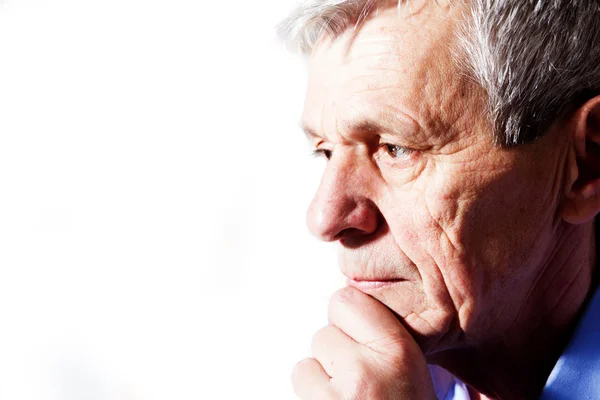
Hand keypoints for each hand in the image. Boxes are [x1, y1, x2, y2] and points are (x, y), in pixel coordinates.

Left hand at [292, 286, 435, 398]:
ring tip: (348, 399)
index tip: (358, 334)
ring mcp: (336, 398)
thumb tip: (346, 313)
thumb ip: (382, 339)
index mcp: (398, 353)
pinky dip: (310, 397)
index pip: (346, 300)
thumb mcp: (413, 372)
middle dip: (337, 354)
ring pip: (307, 362)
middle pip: (324, 333)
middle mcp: (366, 371)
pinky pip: (300, 384)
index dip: (349, 318)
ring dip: (321, 378)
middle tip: (360, 380)